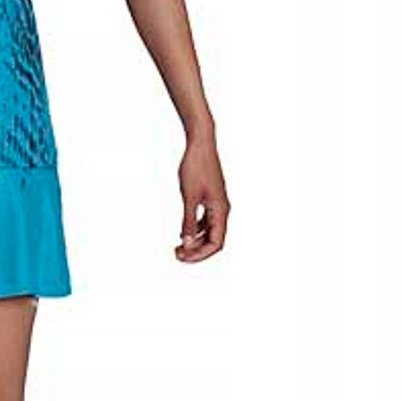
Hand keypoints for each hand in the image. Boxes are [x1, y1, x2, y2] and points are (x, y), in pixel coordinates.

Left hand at [175, 131, 228, 262]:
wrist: (200, 144)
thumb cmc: (196, 167)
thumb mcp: (189, 196)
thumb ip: (188, 221)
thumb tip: (186, 242)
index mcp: (221, 210)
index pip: (216, 243)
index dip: (200, 254)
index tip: (183, 256)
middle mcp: (222, 209)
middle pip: (214, 240)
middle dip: (196, 250)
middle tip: (177, 254)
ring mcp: (217, 204)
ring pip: (210, 231)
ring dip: (196, 241)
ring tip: (178, 247)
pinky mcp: (210, 198)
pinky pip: (206, 220)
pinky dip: (195, 229)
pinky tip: (183, 233)